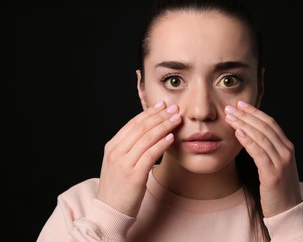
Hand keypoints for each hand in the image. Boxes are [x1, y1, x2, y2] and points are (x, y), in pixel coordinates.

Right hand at [97, 101, 181, 216]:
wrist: (109, 212)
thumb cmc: (118, 188)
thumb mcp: (118, 163)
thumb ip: (129, 148)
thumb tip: (149, 133)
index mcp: (112, 147)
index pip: (132, 124)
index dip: (149, 113)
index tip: (162, 105)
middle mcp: (116, 152)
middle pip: (141, 127)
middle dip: (159, 116)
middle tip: (174, 108)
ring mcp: (124, 163)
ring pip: (147, 138)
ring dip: (164, 126)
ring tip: (177, 119)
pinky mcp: (134, 175)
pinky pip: (150, 154)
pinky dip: (162, 144)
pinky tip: (171, 137)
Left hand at [225, 101, 301, 217]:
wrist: (288, 211)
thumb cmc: (277, 188)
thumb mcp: (275, 164)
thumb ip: (267, 149)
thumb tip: (249, 134)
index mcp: (287, 147)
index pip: (270, 123)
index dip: (254, 112)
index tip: (240, 105)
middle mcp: (286, 151)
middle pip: (265, 126)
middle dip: (246, 115)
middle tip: (230, 107)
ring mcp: (281, 162)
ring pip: (261, 136)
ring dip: (244, 124)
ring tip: (229, 117)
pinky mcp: (273, 173)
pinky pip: (259, 152)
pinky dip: (248, 140)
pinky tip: (238, 132)